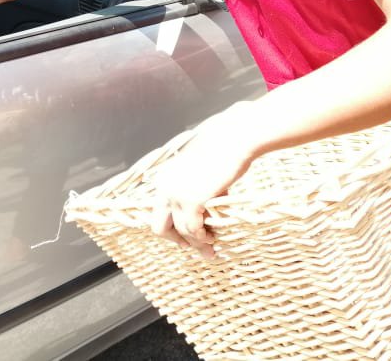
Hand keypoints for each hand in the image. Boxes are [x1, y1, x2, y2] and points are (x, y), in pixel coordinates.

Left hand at [149, 101, 259, 258]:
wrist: (232, 140)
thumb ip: (195, 191)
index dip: (171, 229)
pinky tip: (212, 239)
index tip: (185, 239)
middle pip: (159, 227)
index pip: (158, 213)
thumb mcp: (200, 173)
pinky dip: (202, 238)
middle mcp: (165, 187)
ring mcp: (176, 195)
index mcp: (164, 179)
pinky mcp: (192, 200)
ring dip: (196, 243)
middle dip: (176, 240)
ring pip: (181, 231)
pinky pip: (194, 230)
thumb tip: (201, 214)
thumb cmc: (221, 153)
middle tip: (193, 247)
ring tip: (210, 250)